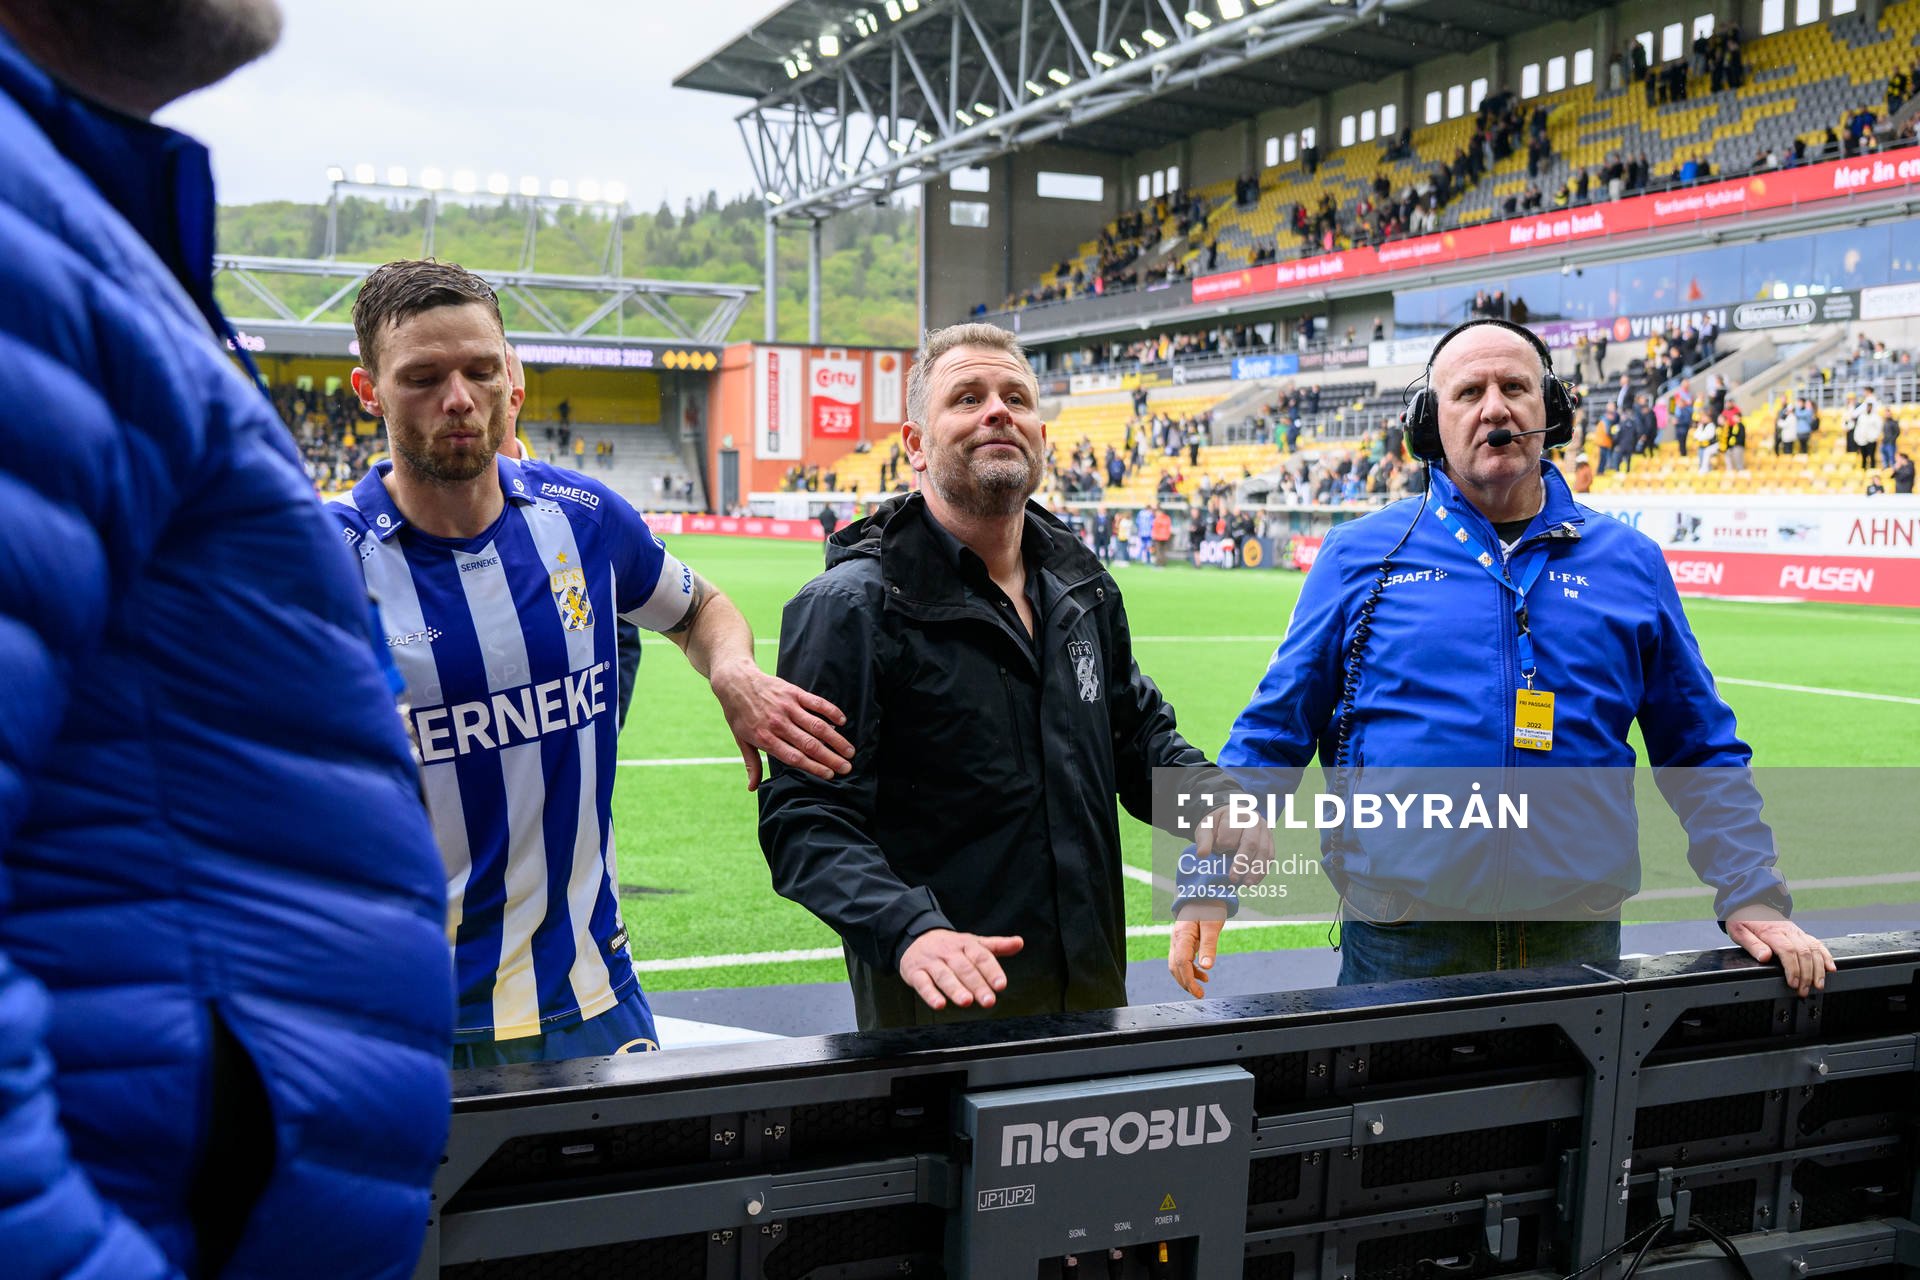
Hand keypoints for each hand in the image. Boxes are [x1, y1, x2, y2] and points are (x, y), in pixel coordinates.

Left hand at [709, 658, 853, 790]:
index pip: (795, 757)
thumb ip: (752, 764)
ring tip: (850, 751)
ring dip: (836, 740)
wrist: (735, 681)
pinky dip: (831, 712)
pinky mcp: (793, 692)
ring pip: (817, 726)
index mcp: (766, 738)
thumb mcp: (741, 740)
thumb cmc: (738, 714)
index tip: (830, 775)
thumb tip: (752, 788)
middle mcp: (778, 724)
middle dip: (831, 758)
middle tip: (847, 768)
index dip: (814, 767)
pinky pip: (816, 703)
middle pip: (810, 744)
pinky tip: (842, 721)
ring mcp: (787, 707)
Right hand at [898, 929, 1022, 1011]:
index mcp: (965, 945)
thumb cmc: (950, 946)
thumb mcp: (973, 943)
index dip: (992, 971)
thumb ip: (997, 946)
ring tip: (966, 1002)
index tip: (1001, 985)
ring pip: (944, 976)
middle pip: (964, 969)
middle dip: (977, 985)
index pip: (981, 956)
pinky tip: (939, 1004)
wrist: (915, 937)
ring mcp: (931, 962)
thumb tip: (1019, 943)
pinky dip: (930, 995)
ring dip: (955, 989)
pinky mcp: (915, 973)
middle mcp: (949, 953)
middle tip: (988, 1001)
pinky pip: (922, 983)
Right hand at [1169, 902, 1227, 997]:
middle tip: (1199, 994)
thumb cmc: (1209, 906)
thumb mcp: (1212, 925)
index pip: (1180, 963)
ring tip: (1201, 989)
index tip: (1198, 992)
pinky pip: (1182, 959)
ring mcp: (1178, 940)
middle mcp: (1176, 938)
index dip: (1188, 980)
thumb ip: (1209, 946)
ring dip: (1186, 978)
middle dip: (1185, 983)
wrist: (1203, 892)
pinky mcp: (1183, 941)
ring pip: (1176, 964)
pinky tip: (1203, 975)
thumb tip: (1207, 967)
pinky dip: (1190, 970)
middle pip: (1175, 966)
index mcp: (1182, 935)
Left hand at [1194, 804, 1274, 887]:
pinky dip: (1263, 870)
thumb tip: (1202, 854)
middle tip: (1233, 878)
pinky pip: (1270, 857)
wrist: (1230, 819)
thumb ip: (1203, 840)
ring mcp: (1265, 830)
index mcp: (1237, 814)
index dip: (1223, 846)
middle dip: (1242, 863)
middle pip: (1251, 843)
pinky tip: (1255, 881)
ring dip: (1256, 870)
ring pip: (1264, 851)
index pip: (1231, 834)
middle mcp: (1255, 820)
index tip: (1217, 850)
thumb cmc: (1217, 825)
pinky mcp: (1270, 841)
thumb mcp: (1205, 828)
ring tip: (1247, 884)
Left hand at [1727, 909, 1835, 996]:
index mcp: (1772, 932)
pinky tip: (1830, 968)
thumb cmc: (1745, 919)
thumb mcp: (1739, 931)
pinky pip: (1818, 944)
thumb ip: (1752, 944)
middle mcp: (1788, 931)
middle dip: (1807, 974)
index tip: (1793, 983)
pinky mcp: (1801, 934)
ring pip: (1814, 950)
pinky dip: (1826, 956)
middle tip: (1804, 990)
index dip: (1793, 969)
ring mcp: (1797, 932)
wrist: (1751, 905)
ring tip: (1818, 985)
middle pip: (1804, 953)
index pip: (1788, 951)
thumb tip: (1764, 957)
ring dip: (1818, 969)